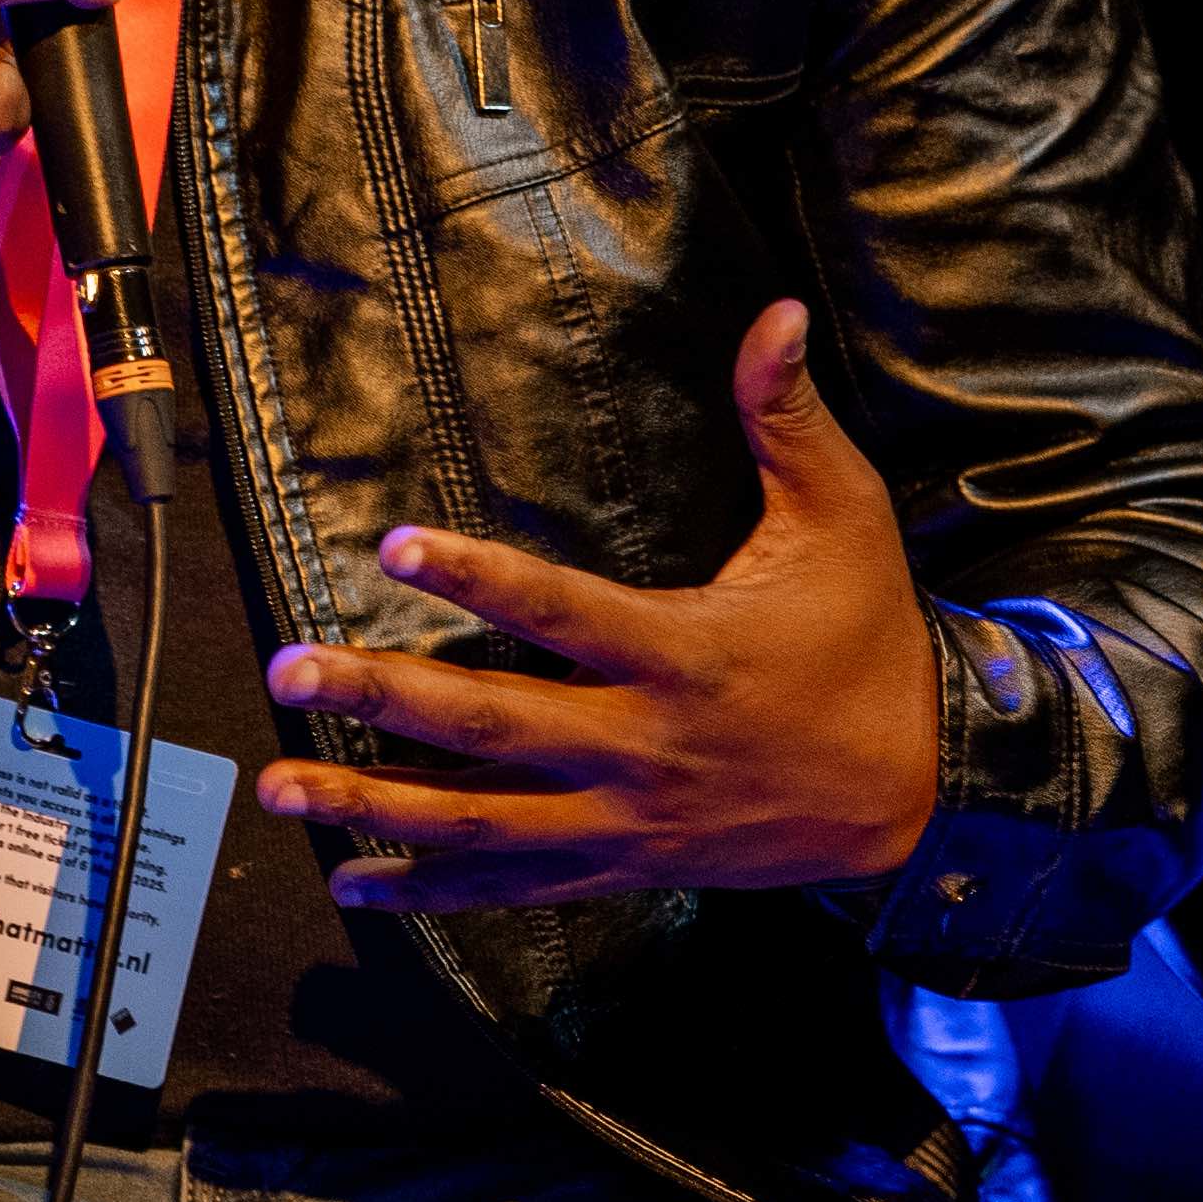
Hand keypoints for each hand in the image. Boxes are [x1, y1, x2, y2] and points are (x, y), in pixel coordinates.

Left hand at [256, 301, 941, 904]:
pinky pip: (516, 885)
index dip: (477, 580)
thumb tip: (778, 313)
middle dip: (383, 700)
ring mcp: (629, 818)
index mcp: (685, 654)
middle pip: (494, 726)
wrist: (922, 793)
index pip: (561, 613)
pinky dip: (432, 889)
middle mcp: (644, 745)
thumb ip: (789, 419)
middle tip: (288, 674)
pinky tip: (353, 881)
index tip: (393, 547)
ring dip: (376, 805)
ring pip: (484, 821)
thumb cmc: (870, 641)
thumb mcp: (845, 519)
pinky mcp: (626, 863)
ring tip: (280, 787)